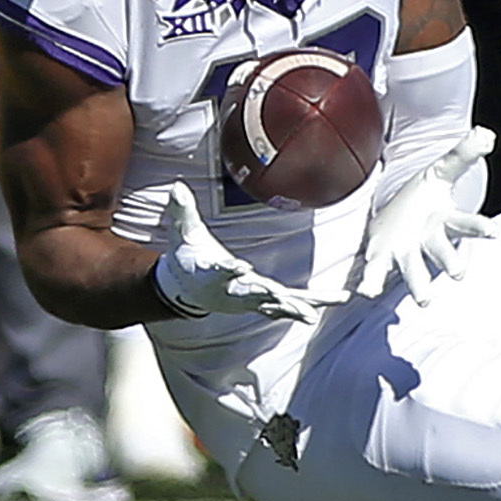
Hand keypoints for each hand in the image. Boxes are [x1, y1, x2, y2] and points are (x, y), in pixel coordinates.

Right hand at [151, 186, 322, 322]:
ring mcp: (245, 299)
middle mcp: (230, 288)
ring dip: (294, 308)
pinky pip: (282, 307)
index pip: (220, 268)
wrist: (184, 288)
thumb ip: (182, 209)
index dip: (230, 268)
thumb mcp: (183, 230)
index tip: (242, 267)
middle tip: (284, 299)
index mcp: (211, 269)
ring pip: (273, 304)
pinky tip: (323, 308)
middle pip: (251, 292)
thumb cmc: (186, 254)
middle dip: (268, 295)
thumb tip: (177, 186)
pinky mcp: (256, 302)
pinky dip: (300, 308)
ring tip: (314, 313)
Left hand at [358, 126, 495, 301]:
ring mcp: (406, 253)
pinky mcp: (383, 259)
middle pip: (442, 252)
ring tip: (425, 299)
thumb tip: (485, 134)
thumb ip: (463, 153)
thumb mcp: (442, 169)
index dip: (481, 228)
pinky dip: (373, 283)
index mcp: (445, 219)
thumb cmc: (425, 196)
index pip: (466, 223)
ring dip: (420, 284)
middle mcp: (428, 241)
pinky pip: (378, 273)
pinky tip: (366, 291)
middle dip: (451, 262)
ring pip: (415, 270)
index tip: (495, 233)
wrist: (398, 216)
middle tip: (458, 272)